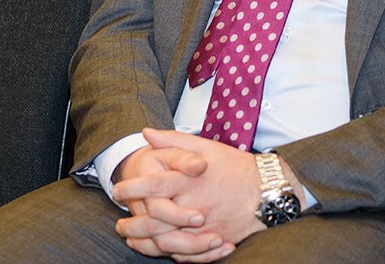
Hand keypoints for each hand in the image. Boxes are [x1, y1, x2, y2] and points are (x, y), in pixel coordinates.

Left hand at [114, 129, 266, 258]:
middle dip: (132, 223)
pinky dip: (166, 253)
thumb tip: (146, 133)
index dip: (132, 188)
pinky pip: (185, 254)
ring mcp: (204, 226)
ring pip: (166, 241)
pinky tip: (155, 248)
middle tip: (119, 222)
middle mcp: (195, 204)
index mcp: (190, 179)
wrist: (267, 190)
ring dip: (144, 242)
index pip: (153, 185)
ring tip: (130, 239)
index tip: (118, 190)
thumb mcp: (205, 146)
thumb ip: (173, 141)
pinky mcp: (212, 241)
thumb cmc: (235, 167)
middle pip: (155, 219)